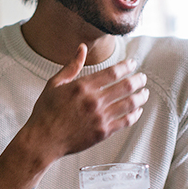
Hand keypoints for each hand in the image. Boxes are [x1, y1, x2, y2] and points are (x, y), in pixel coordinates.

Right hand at [24, 44, 148, 159]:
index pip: (112, 72)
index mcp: (82, 86)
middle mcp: (93, 101)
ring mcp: (100, 117)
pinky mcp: (103, 132)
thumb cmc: (45, 112)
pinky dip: (135, 115)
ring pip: (130, 104)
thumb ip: (71, 66)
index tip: (133, 63)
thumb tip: (81, 48)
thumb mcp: (54, 84)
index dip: (127, 66)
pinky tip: (137, 111)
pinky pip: (126, 121)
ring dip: (141, 96)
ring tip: (145, 93)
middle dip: (138, 80)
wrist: (43, 140)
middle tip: (142, 78)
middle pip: (126, 86)